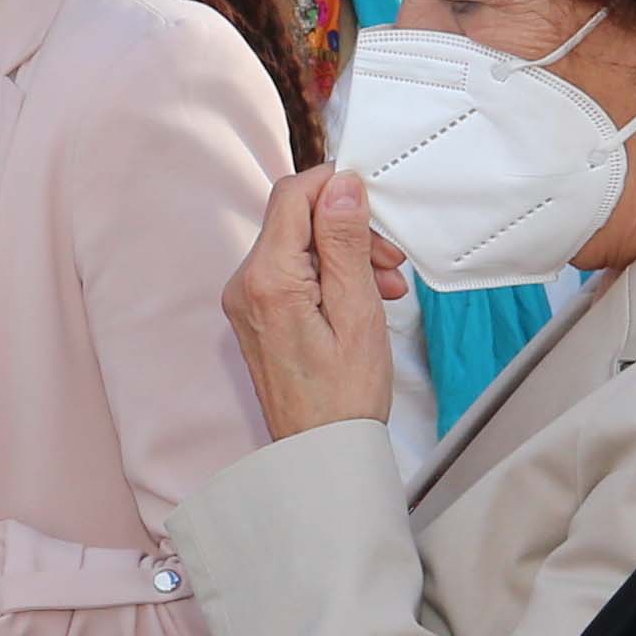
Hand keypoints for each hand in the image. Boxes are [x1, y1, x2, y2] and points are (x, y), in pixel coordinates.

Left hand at [227, 165, 405, 439]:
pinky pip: (293, 274)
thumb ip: (345, 242)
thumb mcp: (357, 309)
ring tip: (385, 286)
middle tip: (390, 260)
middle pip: (296, 221)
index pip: (291, 196)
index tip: (371, 197)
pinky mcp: (257, 315)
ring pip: (299, 247)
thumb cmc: (344, 394)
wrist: (322, 450)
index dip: (333, 186)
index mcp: (267, 279)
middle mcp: (245, 285)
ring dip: (345, 255)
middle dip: (348, 230)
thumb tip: (341, 185)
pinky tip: (363, 297)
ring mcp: (247, 301)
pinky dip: (329, 276)